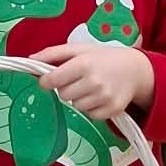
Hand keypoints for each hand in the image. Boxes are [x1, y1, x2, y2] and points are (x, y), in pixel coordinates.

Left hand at [32, 43, 153, 121]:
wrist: (135, 70)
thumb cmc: (102, 57)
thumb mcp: (79, 49)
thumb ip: (53, 53)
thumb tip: (30, 59)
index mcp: (83, 63)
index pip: (53, 80)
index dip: (46, 81)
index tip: (48, 80)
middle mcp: (94, 81)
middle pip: (63, 95)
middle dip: (65, 88)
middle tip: (76, 80)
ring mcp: (104, 97)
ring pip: (75, 106)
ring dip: (78, 99)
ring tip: (89, 87)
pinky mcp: (113, 110)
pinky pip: (90, 116)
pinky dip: (90, 109)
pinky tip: (98, 97)